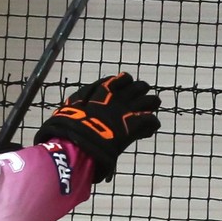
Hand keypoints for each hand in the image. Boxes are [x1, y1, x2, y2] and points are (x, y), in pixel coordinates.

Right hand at [34, 72, 160, 182]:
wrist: (79, 140)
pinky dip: (151, 125)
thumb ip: (78, 102)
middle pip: (139, 87)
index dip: (125, 83)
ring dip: (151, 104)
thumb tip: (75, 102)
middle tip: (141, 100)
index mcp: (103, 91)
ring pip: (151, 100)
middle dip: (141, 92)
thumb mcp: (71, 107)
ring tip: (150, 110)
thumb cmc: (70, 125)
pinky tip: (147, 131)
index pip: (120, 79)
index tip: (124, 90)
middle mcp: (119, 97)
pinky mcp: (135, 125)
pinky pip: (151, 121)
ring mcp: (129, 111)